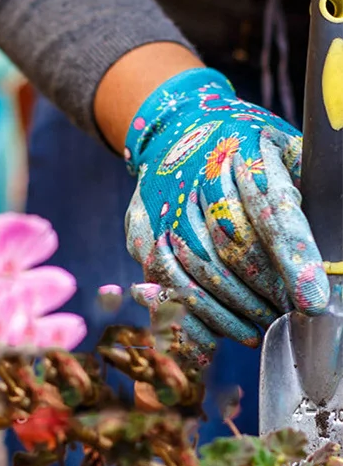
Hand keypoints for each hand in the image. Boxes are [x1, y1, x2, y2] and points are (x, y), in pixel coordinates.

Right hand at [124, 67, 328, 366]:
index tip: (313, 302)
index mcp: (239, 150)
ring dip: (229, 311)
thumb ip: (306, 185)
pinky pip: (164, 283)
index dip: (293, 259)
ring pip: (194, 272)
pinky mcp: (141, 234)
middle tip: (288, 318)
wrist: (175, 129)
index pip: (270, 211)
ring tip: (257, 330)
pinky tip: (215, 335)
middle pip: (230, 249)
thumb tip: (333, 244)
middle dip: (263, 293)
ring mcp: (163, 209)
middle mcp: (194, 180)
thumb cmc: (244, 144)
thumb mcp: (284, 146)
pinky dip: (189, 314)